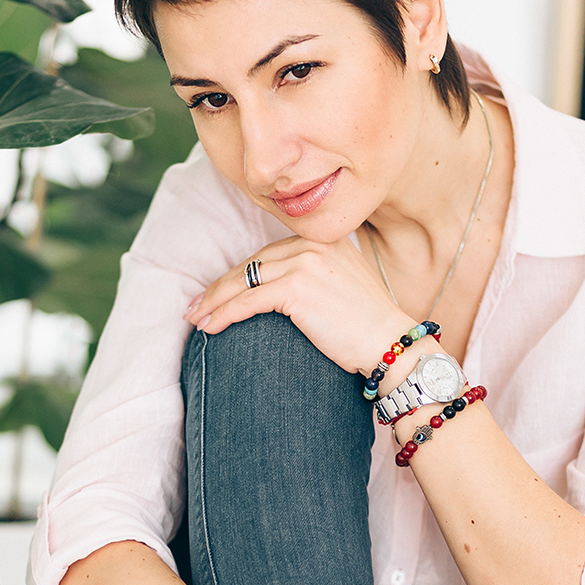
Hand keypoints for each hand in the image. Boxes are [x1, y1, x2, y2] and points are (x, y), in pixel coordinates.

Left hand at [184, 235, 415, 378]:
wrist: (390, 344)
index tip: (216, 294)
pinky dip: (224, 314)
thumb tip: (277, 294)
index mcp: (323, 240)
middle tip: (195, 307)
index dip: (238, 276)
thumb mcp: (342, 287)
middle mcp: (312, 244)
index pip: (268, 255)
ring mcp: (304, 263)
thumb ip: (314, 278)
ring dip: (213, 302)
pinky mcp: (295, 288)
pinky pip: (247, 301)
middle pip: (251, 265)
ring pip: (243, 281)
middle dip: (218, 288)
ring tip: (195, 319)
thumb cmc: (368, 328)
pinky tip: (209, 327)